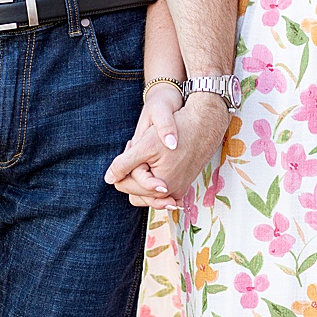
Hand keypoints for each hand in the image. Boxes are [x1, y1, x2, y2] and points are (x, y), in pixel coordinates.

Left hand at [107, 93, 230, 204]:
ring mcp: (179, 190)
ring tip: (148, 152)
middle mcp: (172, 193)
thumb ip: (123, 164)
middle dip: (133, 171)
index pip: (124, 185)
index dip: (123, 164)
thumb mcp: (145, 145)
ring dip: (142, 173)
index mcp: (162, 187)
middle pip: (135, 190)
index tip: (133, 144)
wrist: (206, 122)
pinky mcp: (183, 184)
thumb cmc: (178, 130)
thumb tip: (109, 179)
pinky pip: (159, 187)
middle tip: (139, 147)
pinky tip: (157, 157)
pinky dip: (154, 175)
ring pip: (146, 189)